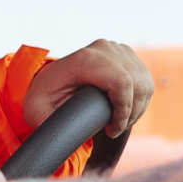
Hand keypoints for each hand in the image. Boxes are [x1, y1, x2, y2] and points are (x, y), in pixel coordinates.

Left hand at [24, 40, 153, 137]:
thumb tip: (67, 133)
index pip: (121, 82)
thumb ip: (49, 122)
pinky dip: (140, 101)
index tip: (111, 130)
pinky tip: (124, 112)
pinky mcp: (127, 55)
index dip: (123, 110)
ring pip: (144, 84)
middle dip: (130, 114)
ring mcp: (117, 49)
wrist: (48, 81)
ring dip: (136, 110)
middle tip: (113, 130)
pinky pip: (146, 82)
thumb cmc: (43, 99)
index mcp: (84, 59)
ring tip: (118, 123)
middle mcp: (104, 49)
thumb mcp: (36, 111)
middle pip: (137, 84)